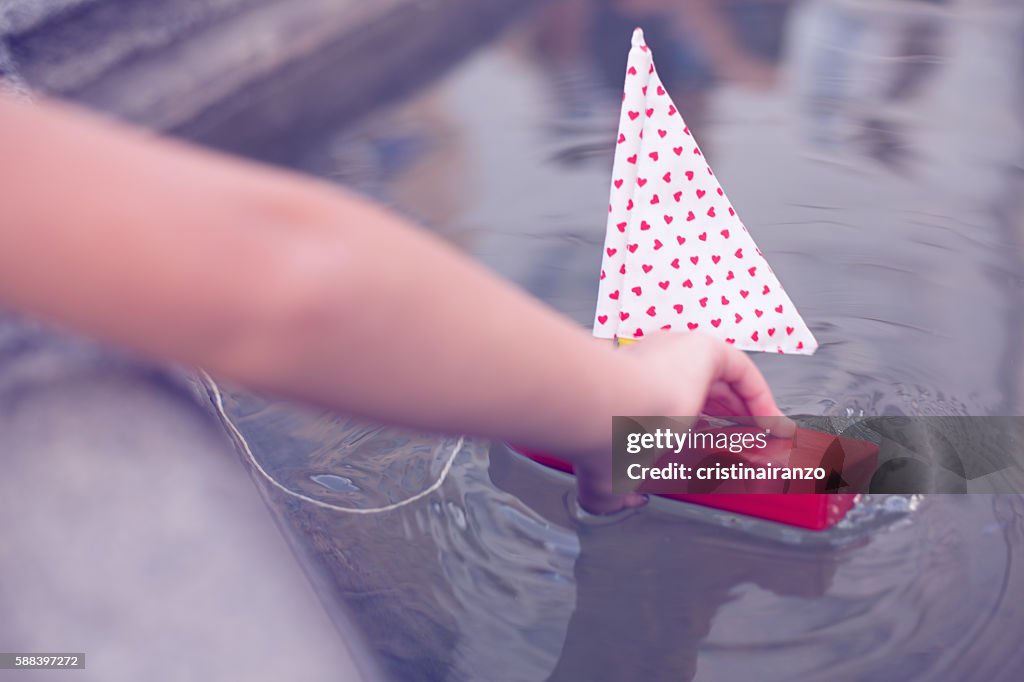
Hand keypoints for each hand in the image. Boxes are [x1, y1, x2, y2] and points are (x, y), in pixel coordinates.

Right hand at [572, 331, 791, 514]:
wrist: (607, 416)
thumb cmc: (601, 445)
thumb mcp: (608, 479)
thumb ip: (621, 492)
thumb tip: (633, 500)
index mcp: (631, 390)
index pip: (676, 408)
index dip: (702, 434)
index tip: (721, 460)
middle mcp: (655, 366)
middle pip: (708, 395)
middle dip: (733, 425)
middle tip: (755, 453)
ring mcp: (678, 354)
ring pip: (728, 385)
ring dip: (752, 415)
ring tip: (772, 444)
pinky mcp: (703, 348)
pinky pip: (742, 372)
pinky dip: (760, 398)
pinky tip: (771, 425)